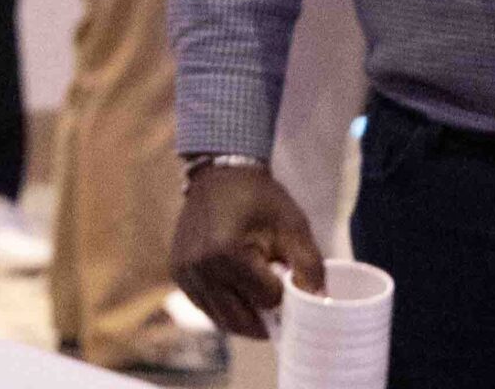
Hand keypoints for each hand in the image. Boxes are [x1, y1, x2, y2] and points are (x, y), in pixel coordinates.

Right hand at [170, 162, 323, 338]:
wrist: (220, 174)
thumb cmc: (259, 198)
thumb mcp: (293, 225)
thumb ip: (309, 266)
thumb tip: (316, 302)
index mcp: (227, 252)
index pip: (266, 299)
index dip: (283, 293)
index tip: (287, 277)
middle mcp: (199, 267)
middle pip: (241, 320)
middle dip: (265, 317)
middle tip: (279, 303)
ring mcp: (185, 273)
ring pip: (222, 320)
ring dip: (245, 317)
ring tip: (260, 297)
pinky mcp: (178, 274)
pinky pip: (206, 308)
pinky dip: (225, 308)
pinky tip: (239, 291)